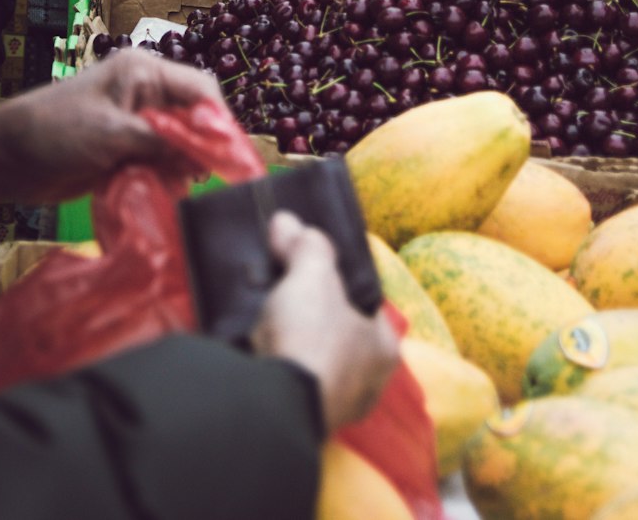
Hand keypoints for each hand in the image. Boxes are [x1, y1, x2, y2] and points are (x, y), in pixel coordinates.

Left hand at [0, 50, 225, 207]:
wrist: (5, 158)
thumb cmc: (53, 131)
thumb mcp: (111, 134)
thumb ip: (161, 141)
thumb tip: (204, 156)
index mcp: (142, 72)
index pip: (200, 89)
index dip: (220, 120)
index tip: (230, 156)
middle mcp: (143, 94)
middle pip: (193, 119)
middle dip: (200, 149)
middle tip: (200, 181)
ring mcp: (134, 123)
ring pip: (179, 146)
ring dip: (179, 169)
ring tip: (172, 189)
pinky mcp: (125, 150)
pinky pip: (159, 164)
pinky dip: (161, 180)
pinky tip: (157, 195)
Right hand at [251, 211, 398, 433]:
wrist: (273, 404)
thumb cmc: (312, 336)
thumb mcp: (313, 275)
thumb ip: (306, 246)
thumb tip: (288, 222)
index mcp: (384, 348)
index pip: (366, 301)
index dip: (339, 278)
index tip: (312, 263)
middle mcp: (368, 382)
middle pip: (335, 328)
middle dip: (310, 308)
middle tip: (283, 283)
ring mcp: (333, 405)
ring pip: (310, 354)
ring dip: (289, 333)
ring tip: (262, 305)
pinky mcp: (298, 416)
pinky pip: (288, 373)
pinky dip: (273, 356)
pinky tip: (252, 336)